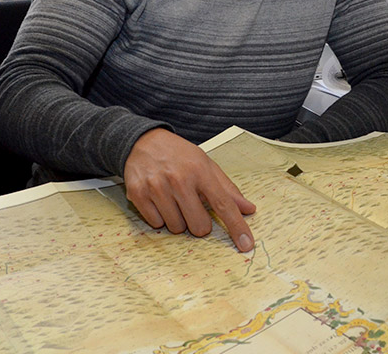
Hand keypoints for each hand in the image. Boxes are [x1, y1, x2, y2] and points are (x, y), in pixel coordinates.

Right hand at [124, 128, 255, 251]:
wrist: (144, 141)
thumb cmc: (180, 155)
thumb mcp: (206, 164)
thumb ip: (227, 189)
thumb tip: (249, 209)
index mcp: (200, 171)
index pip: (223, 204)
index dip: (236, 226)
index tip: (246, 245)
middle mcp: (179, 180)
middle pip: (199, 226)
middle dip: (199, 223)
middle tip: (192, 206)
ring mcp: (157, 188)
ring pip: (177, 228)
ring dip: (179, 219)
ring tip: (174, 199)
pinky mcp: (138, 194)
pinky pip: (156, 224)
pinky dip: (160, 217)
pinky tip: (159, 200)